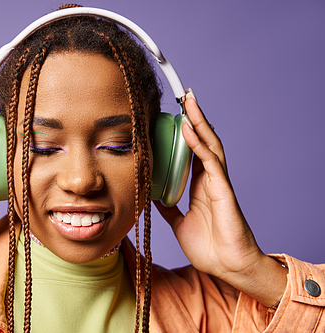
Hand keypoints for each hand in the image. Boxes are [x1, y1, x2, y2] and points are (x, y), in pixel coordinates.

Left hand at [155, 91, 286, 305]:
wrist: (227, 266)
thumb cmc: (209, 246)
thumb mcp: (179, 222)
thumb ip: (168, 207)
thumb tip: (152, 195)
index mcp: (201, 184)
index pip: (194, 150)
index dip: (186, 132)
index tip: (174, 115)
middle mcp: (211, 178)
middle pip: (204, 140)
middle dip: (195, 117)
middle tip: (184, 96)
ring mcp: (218, 182)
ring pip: (210, 145)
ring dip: (199, 122)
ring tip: (188, 102)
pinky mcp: (223, 190)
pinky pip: (210, 162)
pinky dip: (198, 145)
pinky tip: (188, 130)